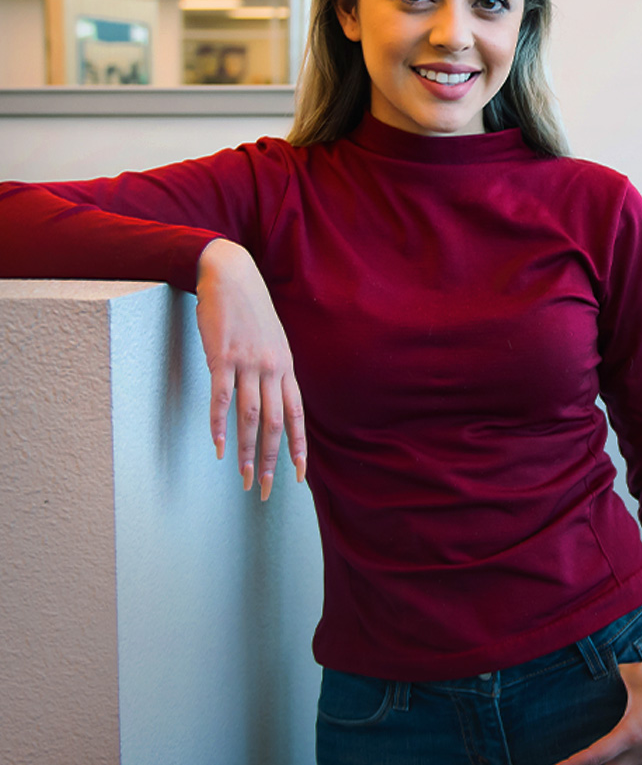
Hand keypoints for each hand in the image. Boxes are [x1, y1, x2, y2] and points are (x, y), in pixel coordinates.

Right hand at [196, 238, 306, 500]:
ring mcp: (247, 363)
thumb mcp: (273, 341)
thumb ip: (274, 371)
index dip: (298, 447)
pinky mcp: (222, 357)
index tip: (297, 476)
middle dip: (271, 461)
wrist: (231, 274)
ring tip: (243, 477)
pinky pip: (221, 398)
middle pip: (275, 424)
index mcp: (286, 367)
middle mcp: (272, 368)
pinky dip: (220, 425)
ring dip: (247, 451)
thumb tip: (272, 400)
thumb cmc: (250, 309)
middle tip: (264, 490)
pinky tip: (219, 447)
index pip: (296, 416)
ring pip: (251, 417)